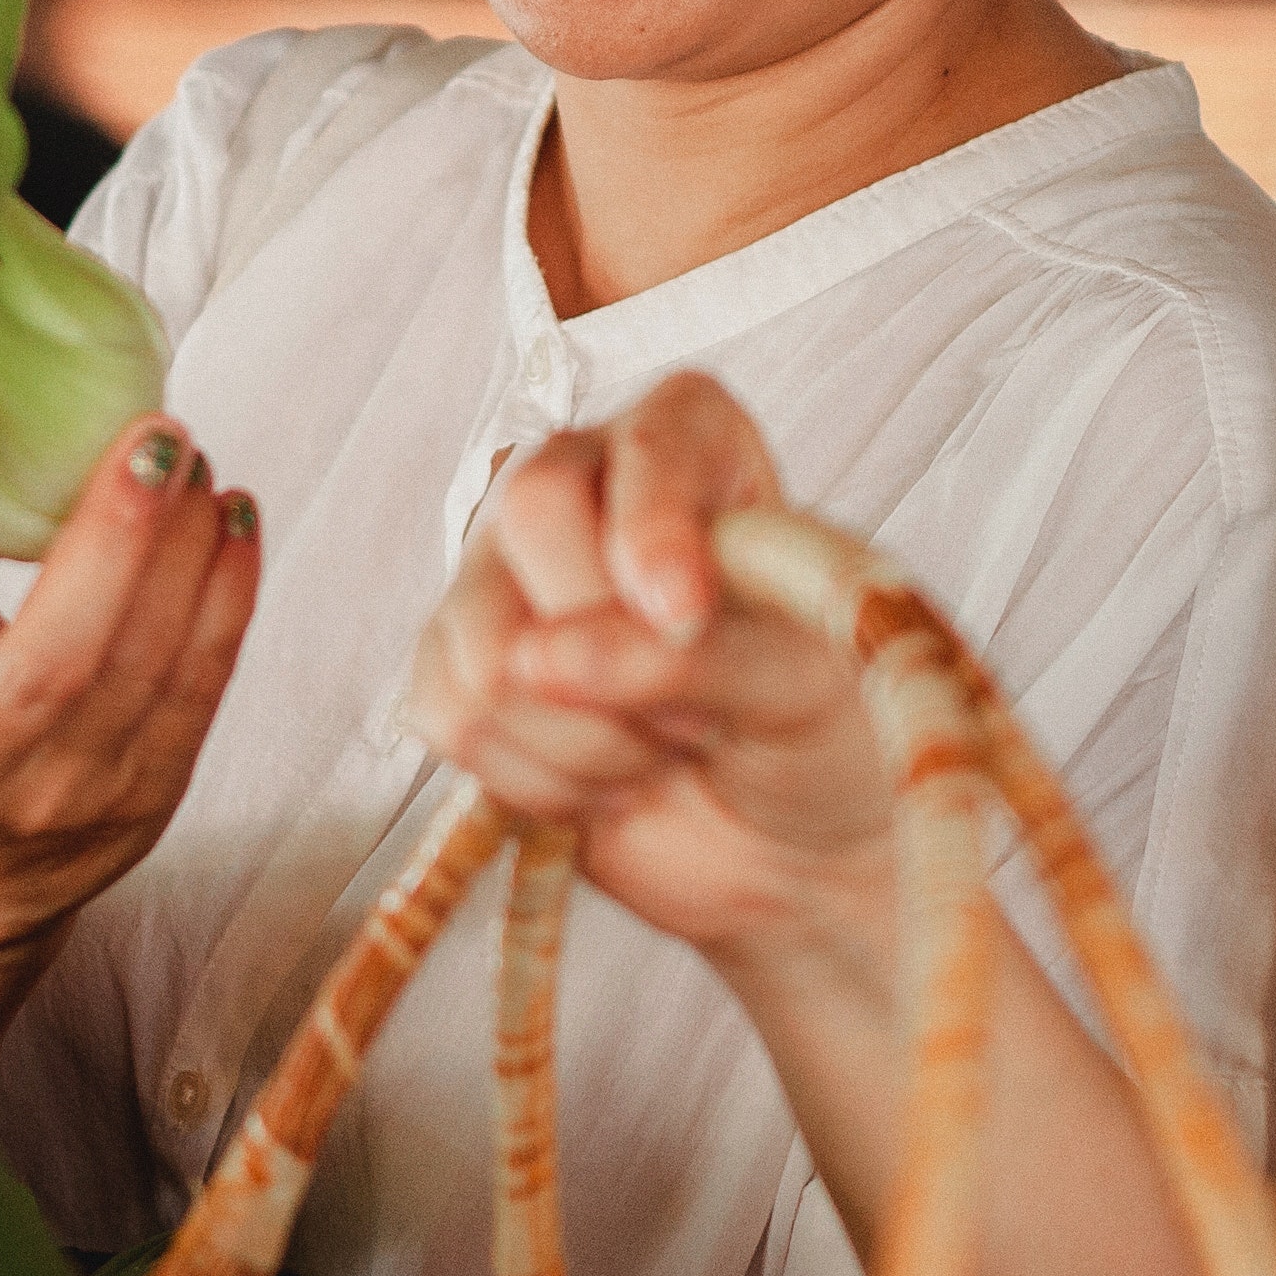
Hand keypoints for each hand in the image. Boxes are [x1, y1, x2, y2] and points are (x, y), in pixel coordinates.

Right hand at [0, 383, 261, 1015]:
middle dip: (112, 536)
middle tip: (152, 433)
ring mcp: (54, 799)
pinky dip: (224, 597)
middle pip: (46, 660)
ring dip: (183, 551)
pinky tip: (230, 517)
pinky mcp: (136, 804)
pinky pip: (196, 692)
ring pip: (138, 671)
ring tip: (191, 459)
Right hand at [399, 374, 904, 980]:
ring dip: (582, 736)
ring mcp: (507, 575)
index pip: (644, 445)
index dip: (654, 533)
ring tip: (658, 753)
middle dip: (613, 648)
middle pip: (531, 513)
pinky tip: (603, 782)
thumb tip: (544, 659)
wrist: (798, 833)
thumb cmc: (825, 725)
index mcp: (692, 442)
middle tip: (698, 718)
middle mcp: (584, 484)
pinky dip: (536, 780)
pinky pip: (451, 717)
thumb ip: (693, 653)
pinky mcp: (463, 671)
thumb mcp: (802, 679)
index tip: (686, 618)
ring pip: (483, 639)